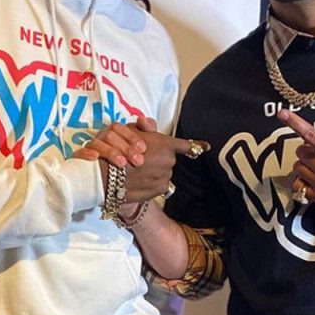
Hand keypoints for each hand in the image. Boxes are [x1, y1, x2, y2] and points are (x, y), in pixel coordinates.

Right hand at [73, 120, 150, 167]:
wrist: (119, 185)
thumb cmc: (131, 161)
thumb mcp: (142, 146)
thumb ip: (147, 130)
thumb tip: (142, 119)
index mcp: (113, 133)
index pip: (118, 127)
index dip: (131, 136)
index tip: (143, 149)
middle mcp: (100, 139)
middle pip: (109, 135)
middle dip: (125, 147)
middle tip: (138, 161)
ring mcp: (90, 149)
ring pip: (96, 143)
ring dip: (110, 152)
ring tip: (122, 163)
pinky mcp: (79, 161)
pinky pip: (78, 153)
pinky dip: (86, 153)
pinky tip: (95, 158)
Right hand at [74, 118, 208, 203]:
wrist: (106, 176)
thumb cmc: (116, 150)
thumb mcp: (128, 131)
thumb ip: (145, 127)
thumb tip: (151, 124)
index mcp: (164, 144)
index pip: (184, 145)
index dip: (196, 145)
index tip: (207, 146)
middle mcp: (169, 161)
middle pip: (169, 158)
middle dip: (159, 157)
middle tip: (142, 158)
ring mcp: (165, 177)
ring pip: (164, 172)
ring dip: (155, 171)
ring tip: (137, 170)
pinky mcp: (160, 190)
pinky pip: (160, 184)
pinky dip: (152, 182)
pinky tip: (139, 180)